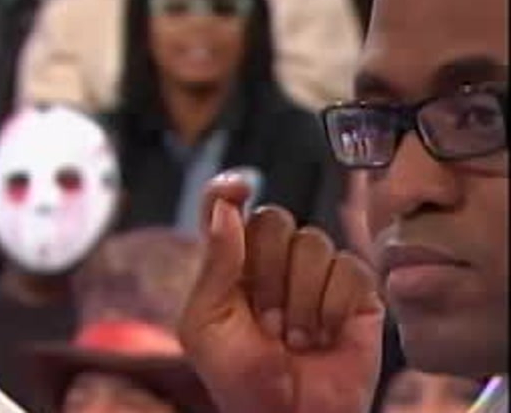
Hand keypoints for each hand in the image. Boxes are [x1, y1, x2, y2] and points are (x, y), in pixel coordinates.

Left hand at [177, 175, 385, 412]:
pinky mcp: (357, 293)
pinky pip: (350, 268)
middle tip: (265, 322)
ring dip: (300, 301)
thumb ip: (216, 263)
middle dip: (267, 275)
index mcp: (231, 262)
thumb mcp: (206, 323)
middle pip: (274, 219)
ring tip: (293, 339)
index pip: (226, 207)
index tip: (239, 187)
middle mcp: (274, 260)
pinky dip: (333, 307)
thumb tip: (226, 206)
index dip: (229, 189)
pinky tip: (324, 338)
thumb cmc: (240, 378)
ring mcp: (317, 274)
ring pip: (312, 242)